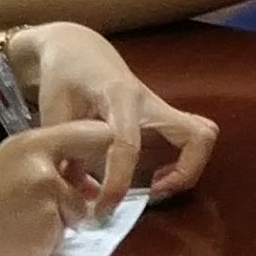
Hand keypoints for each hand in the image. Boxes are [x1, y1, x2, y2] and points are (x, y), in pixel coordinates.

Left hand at [8, 22, 216, 210]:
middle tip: (151, 194)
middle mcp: (150, 102)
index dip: (117, 183)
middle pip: (197, 135)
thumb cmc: (63, 77)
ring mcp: (161, 108)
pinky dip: (183, 163)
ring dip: (188, 168)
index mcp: (120, 97)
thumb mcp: (54, 116)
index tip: (102, 208)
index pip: (128, 145)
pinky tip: (153, 176)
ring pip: (202, 136)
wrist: (76, 48)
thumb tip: (79, 197)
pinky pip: (190, 139)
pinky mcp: (162, 116)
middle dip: (184, 173)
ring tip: (155, 187)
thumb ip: (66, 157)